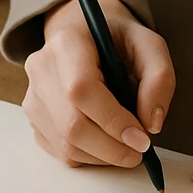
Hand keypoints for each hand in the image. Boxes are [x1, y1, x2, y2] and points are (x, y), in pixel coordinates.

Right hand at [22, 0, 175, 168]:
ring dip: (103, 155)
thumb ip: (159, 79)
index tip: (142, 139)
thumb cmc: (117, 41)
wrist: (86, 36)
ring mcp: (33, 96)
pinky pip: (60, 152)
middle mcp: (42, 69)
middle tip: (139, 150)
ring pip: (65, 144)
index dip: (113, 120)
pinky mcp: (34, 119)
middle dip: (111, 147)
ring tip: (126, 145)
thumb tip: (151, 124)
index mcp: (67, 42)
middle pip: (71, 124)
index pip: (81, 90)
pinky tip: (106, 142)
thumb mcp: (149, 46)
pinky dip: (90, 157)